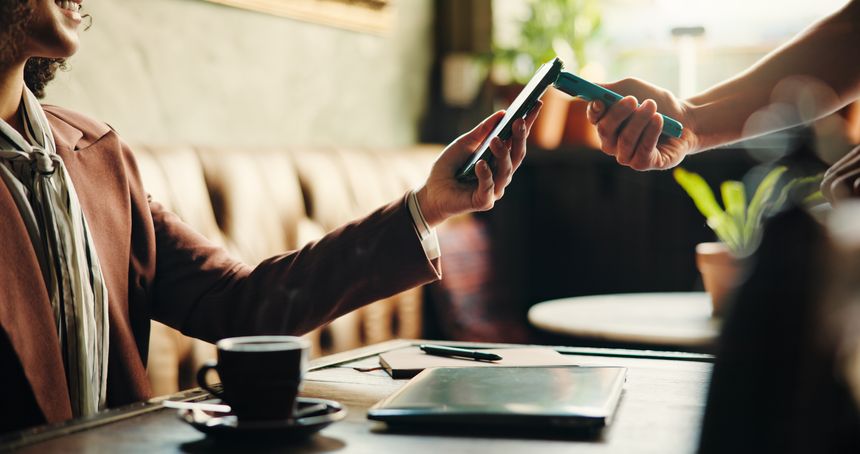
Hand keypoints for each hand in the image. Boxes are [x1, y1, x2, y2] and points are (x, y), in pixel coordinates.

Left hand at [416, 102, 541, 226]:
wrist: (431, 191)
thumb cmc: (449, 167)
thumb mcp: (465, 143)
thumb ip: (483, 131)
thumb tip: (502, 113)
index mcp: (500, 158)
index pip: (517, 140)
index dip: (528, 123)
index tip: (536, 104)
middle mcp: (502, 173)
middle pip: (517, 155)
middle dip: (520, 137)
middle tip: (519, 121)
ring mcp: (495, 188)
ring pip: (506, 170)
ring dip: (502, 153)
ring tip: (495, 140)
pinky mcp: (484, 201)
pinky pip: (489, 186)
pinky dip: (485, 174)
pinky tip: (480, 163)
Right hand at [587, 78, 698, 169]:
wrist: (685, 119)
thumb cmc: (657, 103)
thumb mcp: (633, 89)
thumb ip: (611, 89)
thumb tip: (591, 86)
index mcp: (607, 122)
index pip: (594, 118)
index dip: (594, 111)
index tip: (600, 101)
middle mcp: (612, 142)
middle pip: (605, 130)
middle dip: (619, 113)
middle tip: (632, 100)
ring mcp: (626, 155)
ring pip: (625, 139)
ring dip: (640, 120)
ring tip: (652, 106)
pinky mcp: (642, 164)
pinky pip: (642, 150)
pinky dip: (652, 132)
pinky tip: (659, 119)